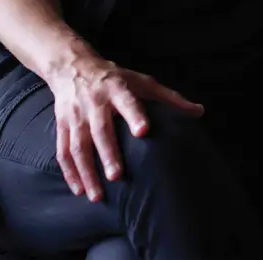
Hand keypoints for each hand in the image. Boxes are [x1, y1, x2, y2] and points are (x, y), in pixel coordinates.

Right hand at [48, 54, 203, 201]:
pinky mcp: (63, 126)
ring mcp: (76, 116)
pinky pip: (63, 152)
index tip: (144, 130)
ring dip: (87, 171)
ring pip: (78, 146)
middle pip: (100, 129)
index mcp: (117, 88)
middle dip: (108, 153)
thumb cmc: (116, 78)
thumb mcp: (143, 81)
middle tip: (117, 176)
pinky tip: (79, 190)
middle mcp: (95, 102)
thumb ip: (169, 98)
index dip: (135, 115)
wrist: (74, 68)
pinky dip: (70, 173)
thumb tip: (199, 112)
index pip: (127, 101)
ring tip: (97, 195)